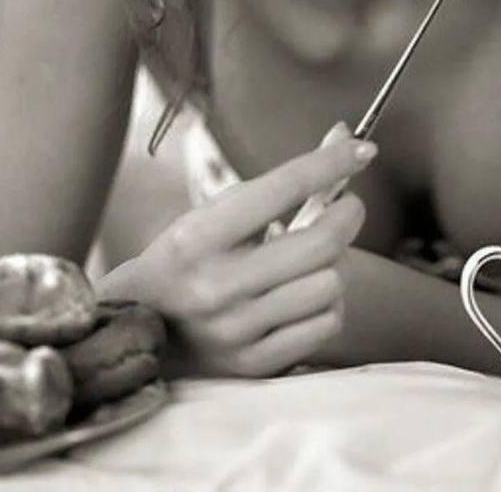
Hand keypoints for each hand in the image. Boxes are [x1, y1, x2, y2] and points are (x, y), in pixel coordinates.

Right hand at [97, 135, 375, 378]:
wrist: (137, 330)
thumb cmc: (187, 259)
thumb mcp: (215, 213)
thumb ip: (278, 183)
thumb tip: (343, 137)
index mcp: (199, 236)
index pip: (283, 188)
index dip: (331, 163)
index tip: (363, 149)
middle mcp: (217, 285)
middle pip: (322, 242)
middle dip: (348, 214)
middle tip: (347, 205)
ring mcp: (236, 330)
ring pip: (331, 284)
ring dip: (335, 264)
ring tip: (315, 257)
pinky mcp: (254, 364)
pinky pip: (326, 324)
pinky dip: (328, 302)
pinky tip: (307, 293)